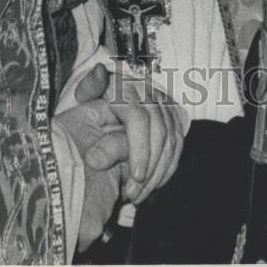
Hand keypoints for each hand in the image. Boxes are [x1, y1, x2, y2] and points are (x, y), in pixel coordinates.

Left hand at [71, 62, 184, 203]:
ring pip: (172, 139)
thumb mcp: (88, 89)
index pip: (140, 119)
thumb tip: (98, 71)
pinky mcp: (174, 116)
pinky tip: (154, 184)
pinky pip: (178, 143)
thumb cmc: (97, 95)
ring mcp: (165, 105)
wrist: (117, 85)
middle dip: (150, 167)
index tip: (134, 175)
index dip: (140, 148)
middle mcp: (151, 94)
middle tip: (134, 193)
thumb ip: (90, 86)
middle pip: (159, 132)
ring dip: (159, 171)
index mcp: (129, 88)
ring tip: (140, 194)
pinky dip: (169, 166)